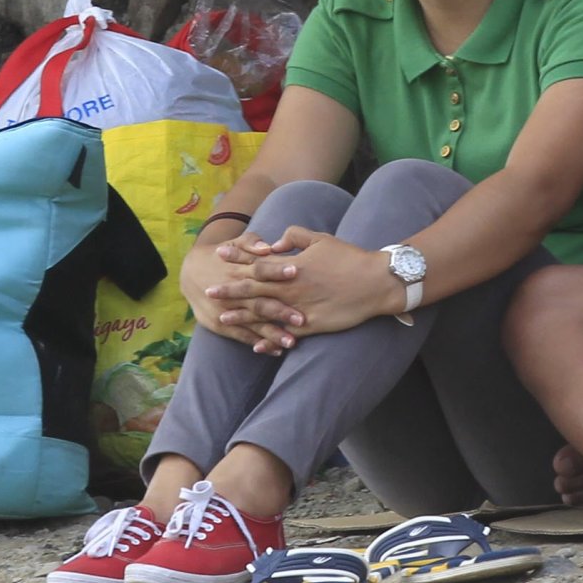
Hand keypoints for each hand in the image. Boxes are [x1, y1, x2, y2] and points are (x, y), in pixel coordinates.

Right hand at [179, 237, 290, 350]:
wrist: (189, 273)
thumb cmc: (221, 256)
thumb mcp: (233, 244)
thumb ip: (250, 243)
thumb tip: (268, 248)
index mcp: (237, 269)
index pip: (259, 269)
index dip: (276, 271)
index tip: (295, 272)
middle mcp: (232, 292)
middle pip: (258, 301)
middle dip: (280, 311)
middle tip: (301, 319)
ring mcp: (226, 311)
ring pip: (252, 323)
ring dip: (272, 333)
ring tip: (291, 342)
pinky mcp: (220, 324)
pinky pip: (242, 335)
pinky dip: (259, 342)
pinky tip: (276, 350)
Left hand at [199, 227, 404, 350]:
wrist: (374, 281)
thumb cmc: (348, 257)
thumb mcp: (321, 239)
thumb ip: (295, 236)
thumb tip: (276, 242)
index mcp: (291, 266)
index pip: (258, 261)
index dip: (238, 257)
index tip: (219, 255)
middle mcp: (291, 288)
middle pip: (254, 289)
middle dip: (230, 290)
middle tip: (208, 291)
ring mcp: (300, 308)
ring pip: (266, 314)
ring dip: (243, 317)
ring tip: (222, 320)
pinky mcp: (312, 325)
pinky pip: (286, 334)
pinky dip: (271, 340)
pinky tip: (256, 346)